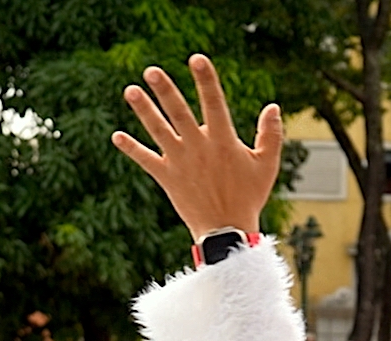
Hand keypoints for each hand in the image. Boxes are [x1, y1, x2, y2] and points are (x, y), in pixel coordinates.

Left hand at [113, 54, 282, 239]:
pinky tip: (116, 136)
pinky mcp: (167, 178)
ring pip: (158, 131)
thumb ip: (271, 134)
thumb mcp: (267, 165)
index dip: (206, 80)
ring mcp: (180, 162)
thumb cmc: (249, 196)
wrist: (226, 231)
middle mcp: (198, 148)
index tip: (197, 59)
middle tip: (151, 70)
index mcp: (223, 141)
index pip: (214, 103)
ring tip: (130, 91)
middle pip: (179, 113)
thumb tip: (273, 107)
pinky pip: (145, 160)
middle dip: (165, 91)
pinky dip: (131, 148)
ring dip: (144, 111)